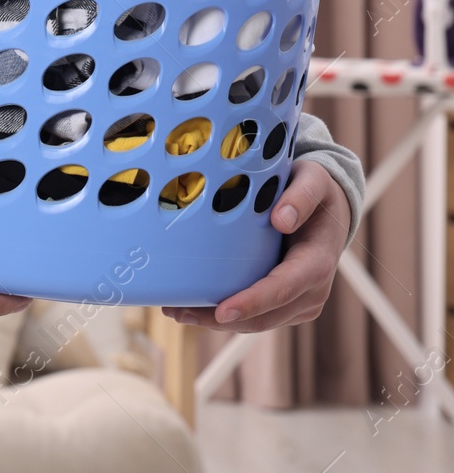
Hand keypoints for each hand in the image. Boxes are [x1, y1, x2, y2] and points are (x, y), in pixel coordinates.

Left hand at [160, 158, 350, 331]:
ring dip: (216, 322)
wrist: (327, 211)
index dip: (254, 302)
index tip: (223, 311)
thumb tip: (281, 219)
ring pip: (257, 322)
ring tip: (176, 310)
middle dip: (222, 319)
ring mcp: (300, 301)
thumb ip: (301, 197)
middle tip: (179, 311)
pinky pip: (255, 316)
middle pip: (266, 315)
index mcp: (318, 262)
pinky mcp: (286, 305)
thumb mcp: (313, 182)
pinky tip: (192, 307)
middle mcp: (313, 289)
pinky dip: (224, 315)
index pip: (285, 288)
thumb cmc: (315, 194)